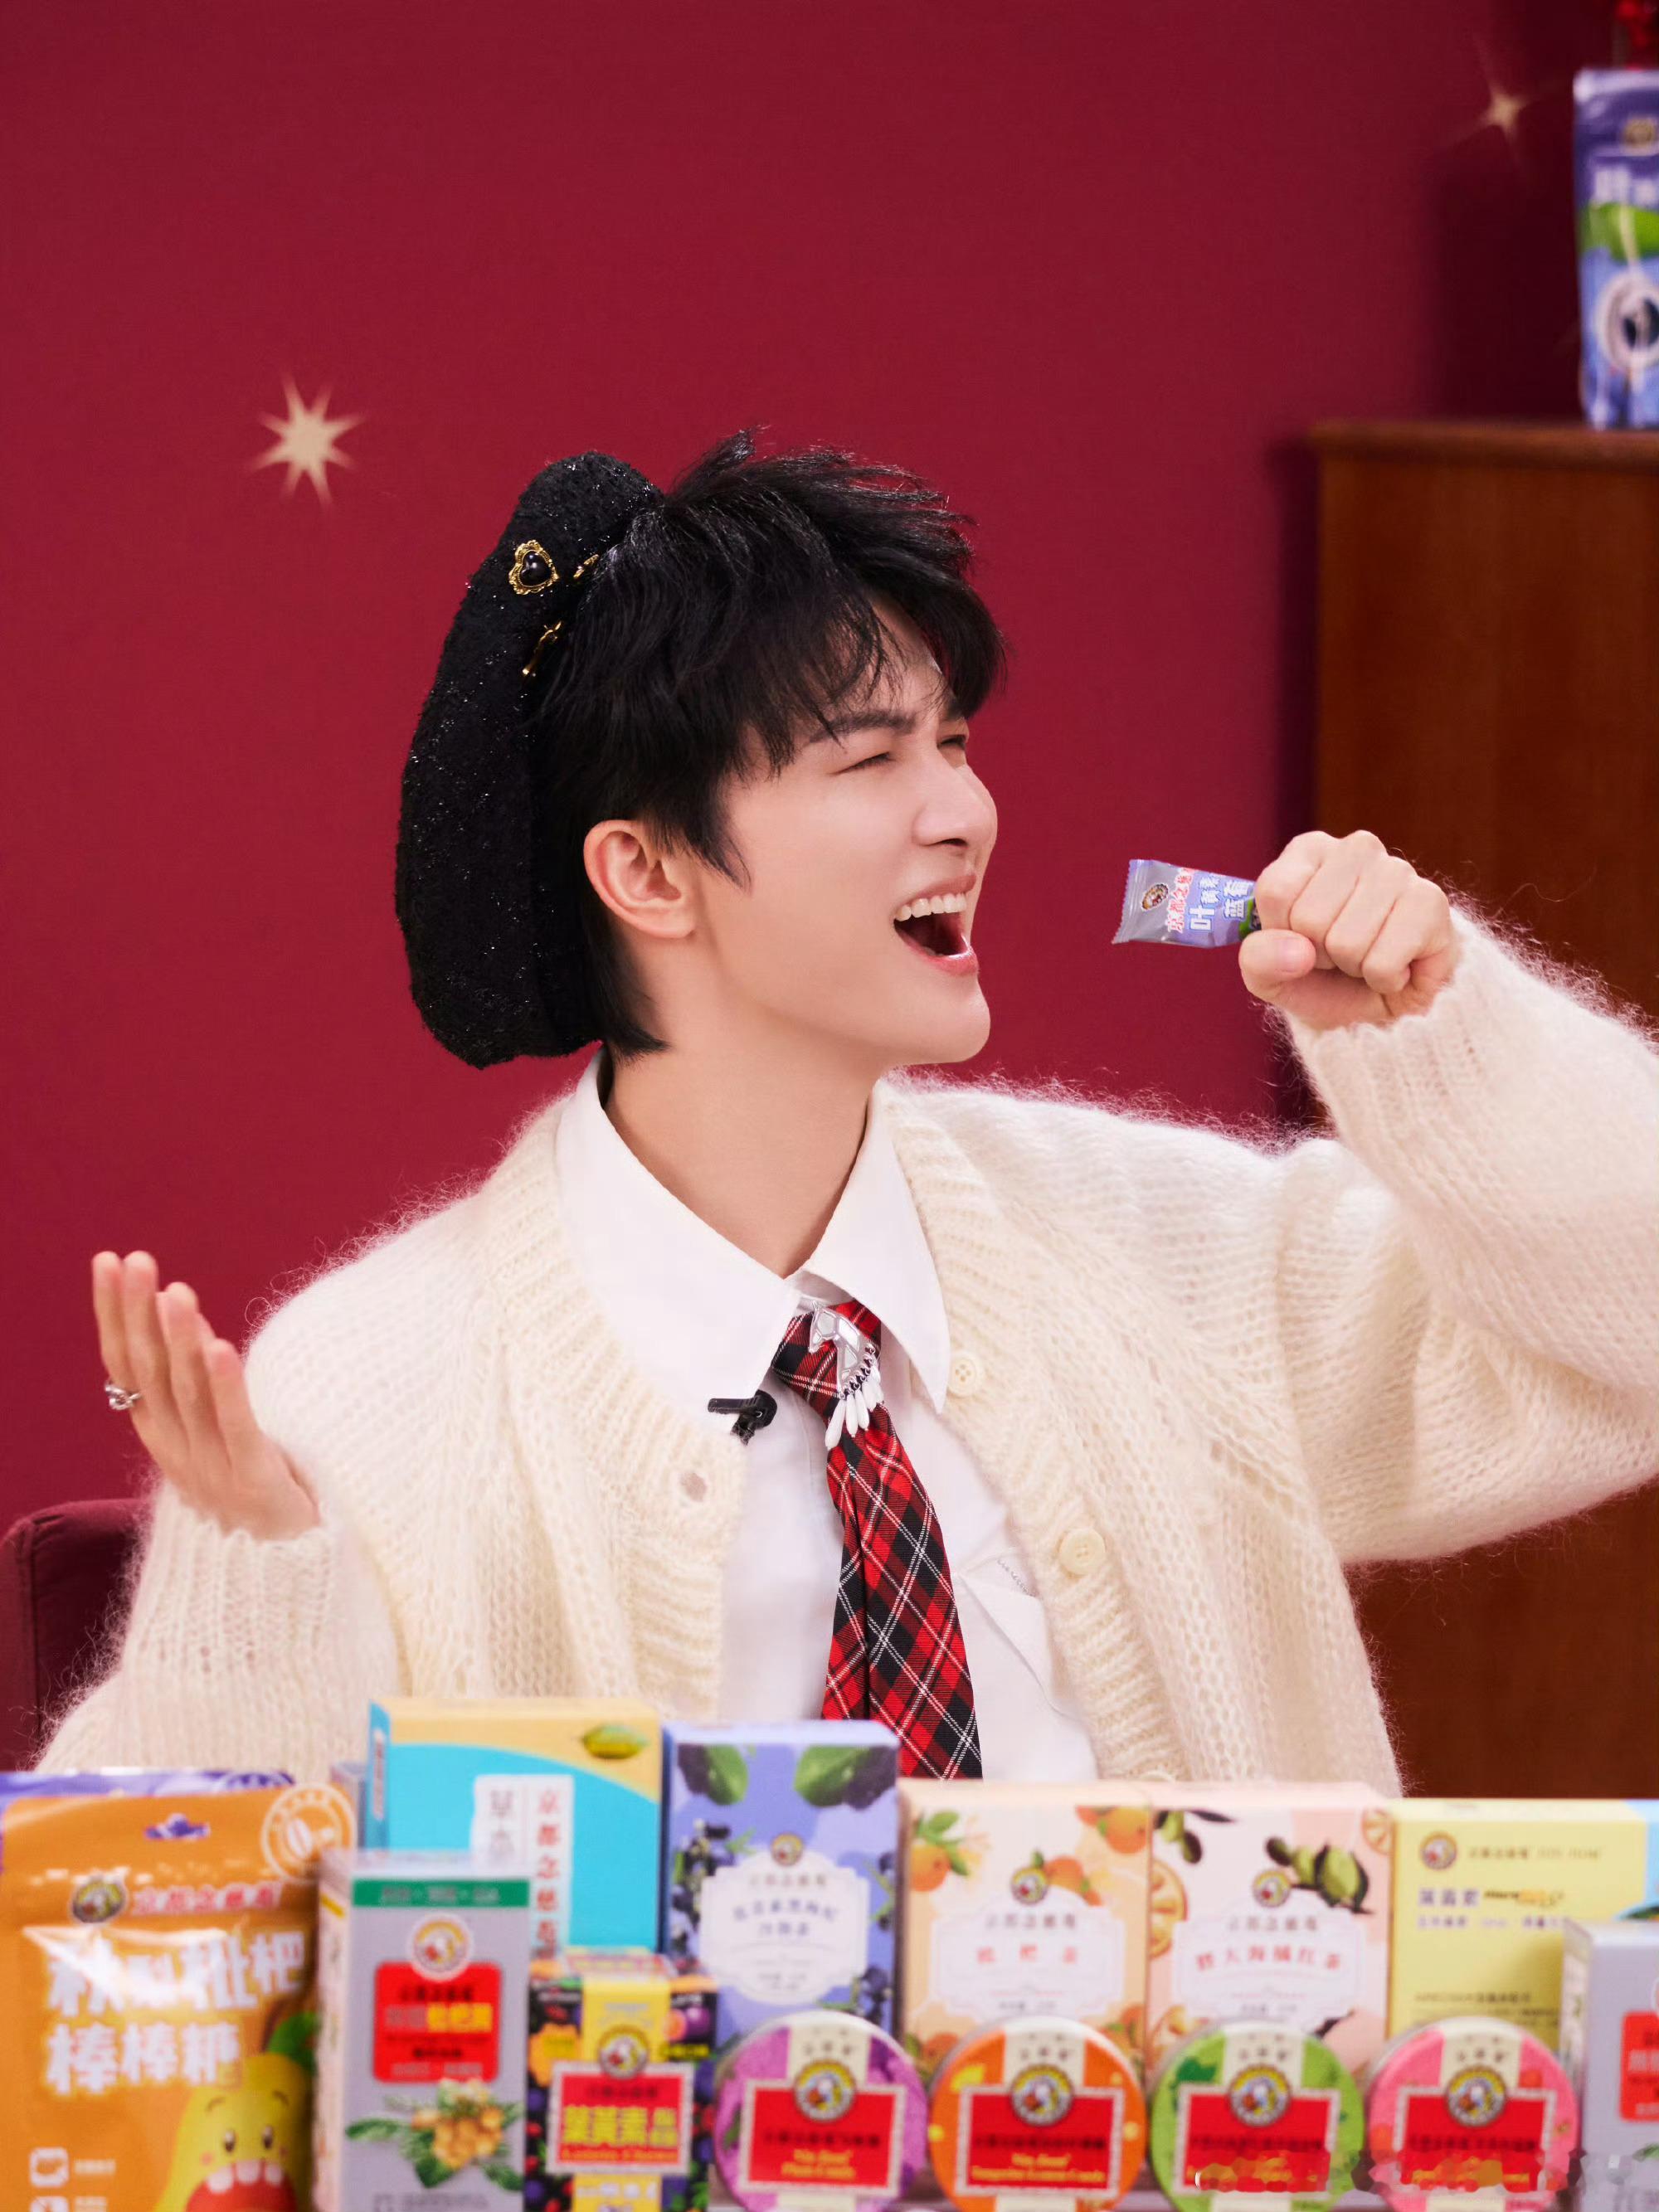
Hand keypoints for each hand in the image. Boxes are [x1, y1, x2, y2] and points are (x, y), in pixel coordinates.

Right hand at [92, 1251, 318, 1538]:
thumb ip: (196, 1378)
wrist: (277, 1575)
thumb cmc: (245, 1488)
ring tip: (177, 1290)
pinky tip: (220, 1344)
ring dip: (180, 1340)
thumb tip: (184, 1317)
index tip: (109, 1262)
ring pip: (188, 1395)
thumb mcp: (211, 1431)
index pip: (125, 1365)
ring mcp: (211, 1466)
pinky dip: (226, 1384)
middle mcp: (175, 1449)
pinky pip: (236, 1426)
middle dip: (140, 1312)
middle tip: (138, 1260)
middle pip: (149, 1373)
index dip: (116, 1313)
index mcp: (158, 1435)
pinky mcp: (254, 1479)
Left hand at [1239, 828, 1459, 1030]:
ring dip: (1353, 967)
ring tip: (1366, 958)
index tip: (1299, 940)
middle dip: (1319, 954)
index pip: (1275, 891)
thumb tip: (1298, 951)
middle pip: (1309, 918)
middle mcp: (1357, 849)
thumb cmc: (1321, 979)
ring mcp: (1399, 871)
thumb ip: (1259, 959)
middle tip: (1338, 954)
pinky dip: (1384, 980)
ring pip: (1346, 942)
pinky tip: (1396, 967)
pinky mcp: (1432, 903)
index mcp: (1310, 850)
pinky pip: (1382, 962)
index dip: (1281, 934)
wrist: (1379, 1007)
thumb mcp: (1269, 974)